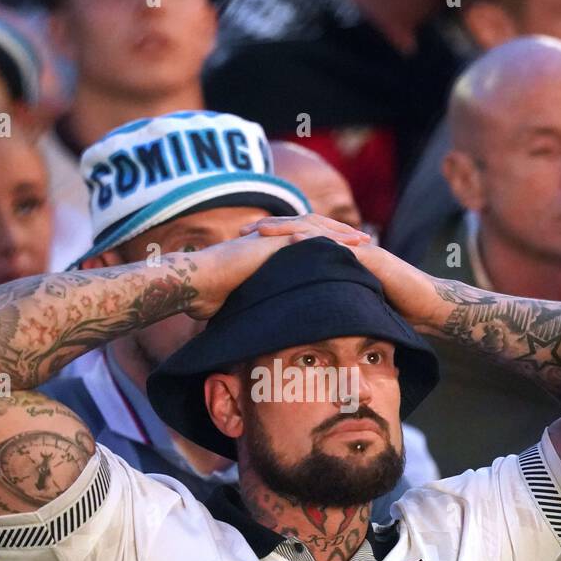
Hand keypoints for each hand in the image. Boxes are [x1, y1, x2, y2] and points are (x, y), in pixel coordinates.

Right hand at [182, 219, 364, 319]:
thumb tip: (260, 331)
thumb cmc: (208, 297)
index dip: (328, 248)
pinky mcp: (268, 242)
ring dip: (339, 234)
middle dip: (341, 236)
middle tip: (366, 242)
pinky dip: (325, 238)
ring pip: (312, 229)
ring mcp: (269, 239)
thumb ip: (255, 307)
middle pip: (315, 231)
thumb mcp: (241, 303)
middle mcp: (271, 241)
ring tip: (362, 241)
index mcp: (268, 252)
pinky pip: (301, 235)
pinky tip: (343, 244)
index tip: (350, 256)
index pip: (305, 244)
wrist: (193, 284)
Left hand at [239, 215, 442, 328]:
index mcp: (338, 258)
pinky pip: (339, 245)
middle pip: (302, 230)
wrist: (430, 308)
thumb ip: (330, 309)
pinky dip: (316, 241)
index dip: (272, 241)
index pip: (300, 242)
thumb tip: (302, 326)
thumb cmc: (395, 312)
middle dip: (272, 229)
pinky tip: (294, 240)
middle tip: (242, 231)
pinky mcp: (371, 256)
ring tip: (260, 230)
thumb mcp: (353, 310)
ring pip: (317, 231)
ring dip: (287, 229)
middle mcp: (346, 248)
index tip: (244, 244)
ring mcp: (359, 249)